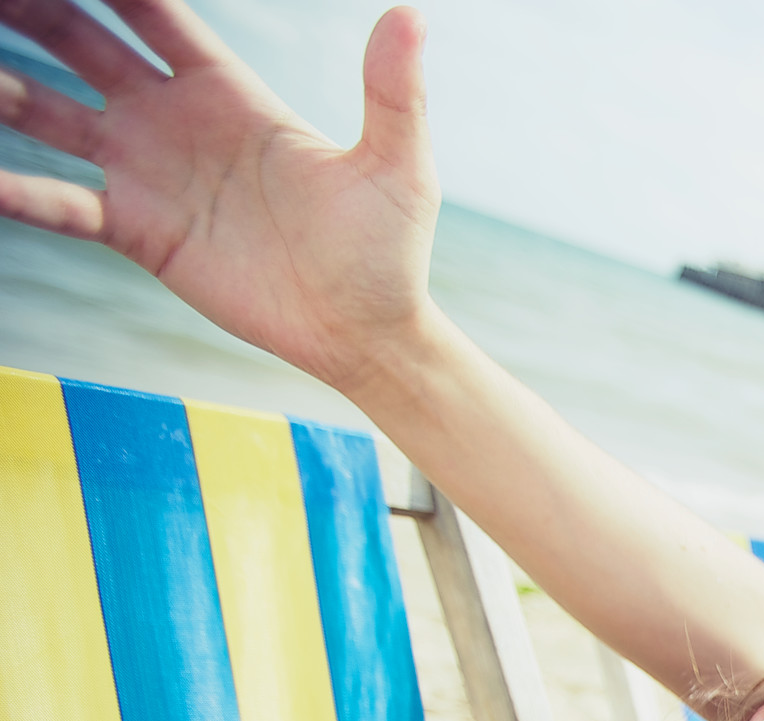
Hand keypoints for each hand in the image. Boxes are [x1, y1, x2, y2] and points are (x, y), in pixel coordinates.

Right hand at [0, 0, 440, 393]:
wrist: (365, 334)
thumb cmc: (387, 249)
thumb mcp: (395, 165)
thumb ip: (392, 90)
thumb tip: (410, 16)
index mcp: (231, 92)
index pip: (154, 15)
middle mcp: (176, 121)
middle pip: (84, 46)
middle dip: (38, 15)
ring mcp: (149, 174)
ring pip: (53, 114)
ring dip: (9, 90)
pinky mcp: (138, 231)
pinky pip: (62, 202)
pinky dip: (17, 190)